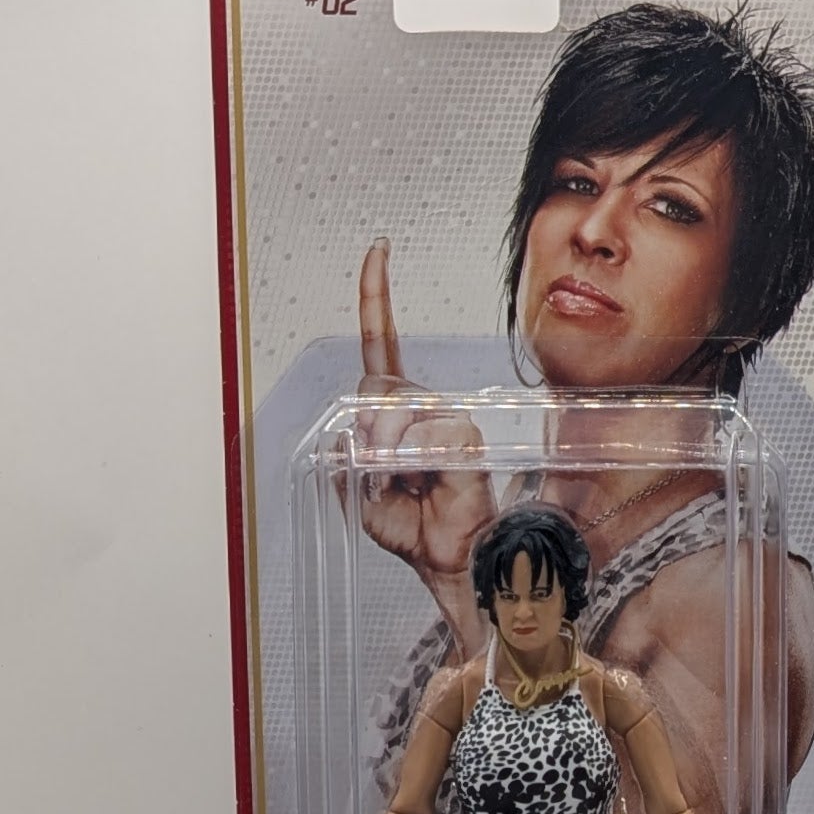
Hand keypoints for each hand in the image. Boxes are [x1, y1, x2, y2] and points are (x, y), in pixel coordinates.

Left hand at [346, 238, 495, 575]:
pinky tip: (424, 479)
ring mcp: (446, 419)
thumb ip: (349, 454)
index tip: (378, 253)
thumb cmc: (411, 527)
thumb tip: (357, 428)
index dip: (378, 300)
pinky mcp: (464, 435)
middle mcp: (423, 408)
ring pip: (396, 408)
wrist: (446, 559)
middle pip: (376, 388)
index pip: (383, 345)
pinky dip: (414, 459)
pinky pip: (425, 431)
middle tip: (383, 471)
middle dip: (368, 431)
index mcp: (395, 414)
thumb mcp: (360, 491)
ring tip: (404, 482)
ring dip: (387, 450)